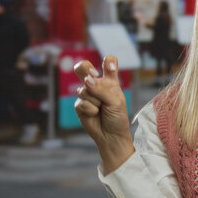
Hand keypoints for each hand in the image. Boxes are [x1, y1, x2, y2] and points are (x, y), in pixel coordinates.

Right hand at [74, 56, 133, 172]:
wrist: (111, 135)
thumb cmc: (117, 117)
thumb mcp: (115, 102)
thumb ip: (102, 90)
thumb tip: (87, 80)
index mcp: (111, 81)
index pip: (108, 64)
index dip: (108, 62)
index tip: (110, 64)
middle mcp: (98, 85)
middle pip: (85, 68)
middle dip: (84, 68)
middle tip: (92, 74)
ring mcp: (87, 94)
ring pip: (84, 89)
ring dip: (95, 100)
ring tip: (101, 109)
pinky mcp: (79, 105)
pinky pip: (81, 102)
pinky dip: (90, 109)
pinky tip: (95, 114)